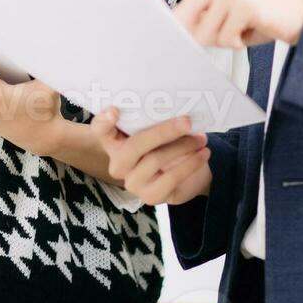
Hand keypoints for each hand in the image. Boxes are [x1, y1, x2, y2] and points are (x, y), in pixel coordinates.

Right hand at [90, 108, 211, 205]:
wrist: (185, 170)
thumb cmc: (166, 142)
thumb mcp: (158, 127)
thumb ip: (154, 118)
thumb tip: (173, 106)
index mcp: (114, 140)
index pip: (100, 130)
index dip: (104, 121)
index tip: (115, 111)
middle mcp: (118, 163)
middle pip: (134, 145)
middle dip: (163, 132)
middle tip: (187, 122)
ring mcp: (132, 182)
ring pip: (155, 160)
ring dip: (183, 146)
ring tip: (201, 138)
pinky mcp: (150, 197)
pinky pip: (171, 178)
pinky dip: (190, 164)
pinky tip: (203, 154)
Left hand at [144, 0, 302, 48]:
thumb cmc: (262, 15)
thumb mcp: (225, 9)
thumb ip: (199, 14)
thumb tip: (171, 32)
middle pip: (182, 17)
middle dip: (197, 35)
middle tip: (223, 33)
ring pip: (204, 32)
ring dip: (223, 39)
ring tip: (242, 29)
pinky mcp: (243, 4)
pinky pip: (225, 38)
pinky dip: (238, 42)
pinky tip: (251, 32)